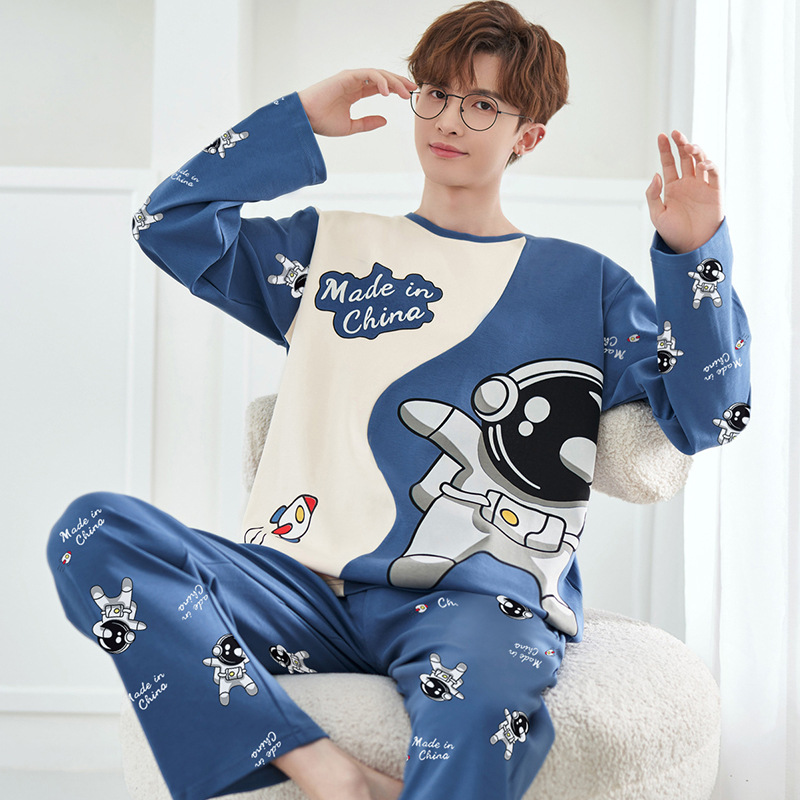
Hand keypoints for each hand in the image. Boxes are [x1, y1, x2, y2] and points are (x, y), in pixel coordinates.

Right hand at [298, 69, 416, 136]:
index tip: (408, 95)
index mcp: (355, 92)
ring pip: (378, 74)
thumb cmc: (322, 122)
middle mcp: (354, 82)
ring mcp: (351, 78)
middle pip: (382, 78)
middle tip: (413, 89)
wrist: (305, 119)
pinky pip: (368, 74)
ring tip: (404, 92)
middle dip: (399, 82)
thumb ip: (368, 123)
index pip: (380, 86)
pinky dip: (380, 81)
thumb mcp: (351, 126)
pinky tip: (388, 92)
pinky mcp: (347, 76)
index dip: (395, 88)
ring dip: (393, 82)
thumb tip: (385, 120)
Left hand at [645, 130, 723, 253]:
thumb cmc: (673, 233)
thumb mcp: (657, 215)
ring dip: (695, 151)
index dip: (665, 149)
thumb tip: (656, 174)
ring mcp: (701, 186)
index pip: (669, 163)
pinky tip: (701, 164)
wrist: (691, 246)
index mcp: (672, 187)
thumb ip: (653, 195)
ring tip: (688, 147)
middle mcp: (687, 183)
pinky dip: (709, 165)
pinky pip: (713, 174)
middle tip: (676, 133)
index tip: (661, 136)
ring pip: (700, 161)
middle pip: (685, 157)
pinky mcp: (714, 191)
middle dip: (681, 144)